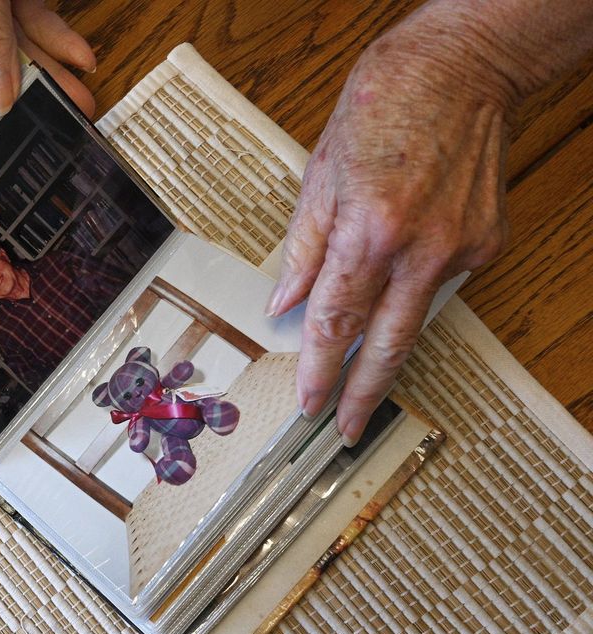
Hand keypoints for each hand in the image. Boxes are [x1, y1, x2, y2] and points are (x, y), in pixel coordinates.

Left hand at [267, 25, 511, 444]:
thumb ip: (302, 249)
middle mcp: (421, 247)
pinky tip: (402, 260)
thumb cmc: (385, 105)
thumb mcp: (320, 173)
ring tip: (363, 370)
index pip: (335, 323)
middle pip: (387, 344)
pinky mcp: (485, 244)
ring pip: (415, 316)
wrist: (463, 67)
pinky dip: (412, 282)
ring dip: (386, 344)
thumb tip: (285, 304)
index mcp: (369, 230)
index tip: (309, 404)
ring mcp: (460, 248)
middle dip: (362, 393)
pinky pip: (438, 282)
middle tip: (345, 429)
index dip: (319, 370)